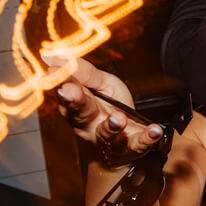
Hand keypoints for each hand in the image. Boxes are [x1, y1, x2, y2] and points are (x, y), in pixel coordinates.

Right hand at [48, 53, 163, 159]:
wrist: (124, 143)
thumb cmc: (110, 106)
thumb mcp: (100, 84)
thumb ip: (83, 72)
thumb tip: (52, 57)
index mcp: (77, 107)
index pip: (66, 93)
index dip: (62, 84)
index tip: (55, 74)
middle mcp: (87, 125)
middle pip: (80, 113)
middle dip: (75, 101)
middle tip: (70, 91)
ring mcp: (108, 139)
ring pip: (105, 134)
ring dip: (111, 126)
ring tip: (118, 118)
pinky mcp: (130, 148)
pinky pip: (138, 144)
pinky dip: (146, 138)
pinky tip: (153, 130)